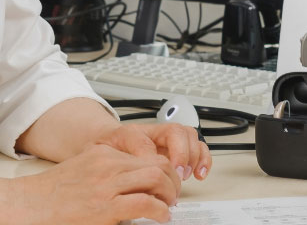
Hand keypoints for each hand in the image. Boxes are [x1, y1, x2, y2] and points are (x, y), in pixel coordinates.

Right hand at [9, 144, 180, 223]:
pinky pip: (146, 204)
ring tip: (169, 206)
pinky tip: (161, 218)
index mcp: (102, 154)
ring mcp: (107, 185)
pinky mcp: (105, 208)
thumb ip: (102, 171)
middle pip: (157, 163)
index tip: (166, 182)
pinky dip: (160, 212)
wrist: (23, 207)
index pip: (146, 154)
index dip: (163, 169)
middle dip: (172, 180)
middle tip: (173, 195)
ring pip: (157, 178)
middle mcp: (107, 165)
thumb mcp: (79, 171)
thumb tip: (126, 184)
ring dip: (170, 194)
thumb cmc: (46, 196)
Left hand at [95, 122, 211, 181]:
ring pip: (190, 136)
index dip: (152, 157)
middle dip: (181, 154)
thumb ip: (112, 160)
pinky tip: (199, 174)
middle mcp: (153, 132)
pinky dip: (204, 160)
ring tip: (187, 175)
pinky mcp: (178, 149)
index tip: (155, 173)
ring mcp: (167, 140)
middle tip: (176, 173)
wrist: (108, 141)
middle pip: (176, 131)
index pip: (143, 139)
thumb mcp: (102, 154)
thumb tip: (131, 171)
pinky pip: (198, 147)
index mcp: (131, 133)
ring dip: (194, 156)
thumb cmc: (108, 148)